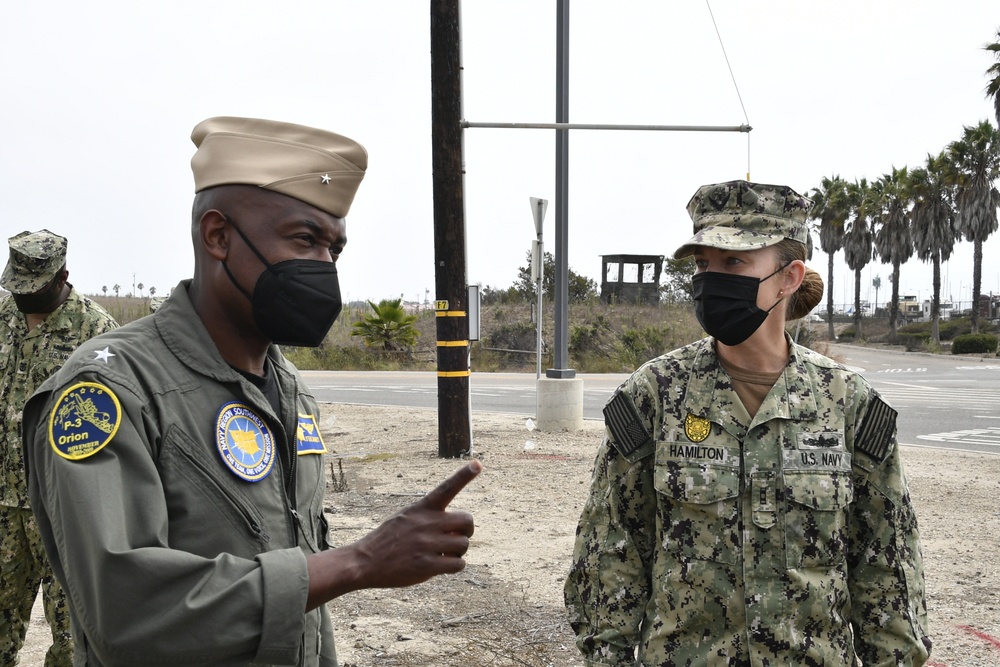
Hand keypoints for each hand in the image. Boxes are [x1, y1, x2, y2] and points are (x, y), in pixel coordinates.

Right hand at [307, 460, 481, 606]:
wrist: (364, 562)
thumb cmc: (388, 539)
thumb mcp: (405, 518)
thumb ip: (430, 518)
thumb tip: (458, 529)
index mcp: (421, 508)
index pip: (447, 488)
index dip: (464, 476)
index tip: (478, 464)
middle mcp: (427, 523)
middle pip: (467, 520)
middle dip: (467, 530)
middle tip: (457, 537)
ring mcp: (427, 544)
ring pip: (464, 544)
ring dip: (458, 551)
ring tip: (443, 554)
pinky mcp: (427, 566)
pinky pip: (458, 564)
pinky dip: (455, 566)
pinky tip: (442, 566)